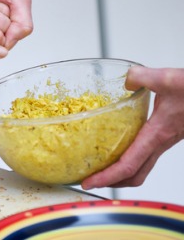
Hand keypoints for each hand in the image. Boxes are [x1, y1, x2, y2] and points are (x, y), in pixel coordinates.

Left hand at [82, 66, 183, 188]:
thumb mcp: (168, 78)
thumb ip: (142, 77)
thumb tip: (126, 80)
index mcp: (158, 135)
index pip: (128, 165)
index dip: (107, 177)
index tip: (89, 182)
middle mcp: (160, 142)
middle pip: (134, 175)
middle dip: (110, 182)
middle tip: (89, 179)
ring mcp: (164, 141)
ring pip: (141, 166)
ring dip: (120, 172)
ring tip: (99, 166)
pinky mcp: (166, 135)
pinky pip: (145, 154)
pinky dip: (129, 157)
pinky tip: (117, 144)